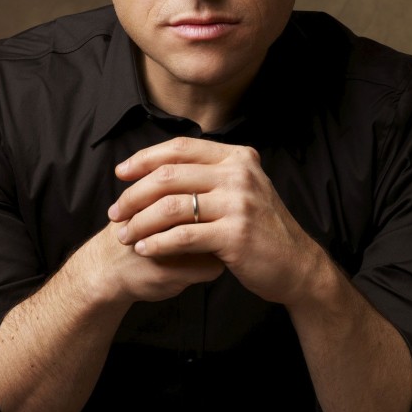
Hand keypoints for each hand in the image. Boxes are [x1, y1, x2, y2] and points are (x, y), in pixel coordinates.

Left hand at [109, 137, 325, 304]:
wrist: (295, 264)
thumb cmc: (260, 227)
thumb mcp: (242, 188)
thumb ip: (210, 173)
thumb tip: (160, 164)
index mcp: (237, 157)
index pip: (180, 147)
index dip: (145, 158)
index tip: (121, 172)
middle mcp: (239, 174)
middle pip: (169, 175)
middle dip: (134, 194)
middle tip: (115, 211)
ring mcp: (239, 203)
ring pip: (171, 207)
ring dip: (140, 222)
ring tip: (125, 235)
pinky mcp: (236, 234)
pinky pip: (183, 236)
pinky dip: (158, 244)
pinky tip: (145, 250)